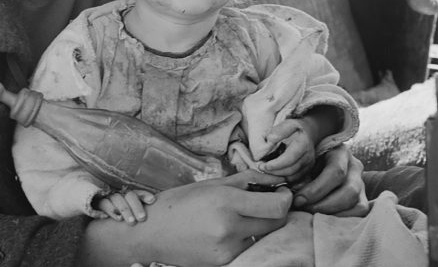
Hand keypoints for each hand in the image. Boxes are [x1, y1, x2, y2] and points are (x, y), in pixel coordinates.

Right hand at [80, 170, 292, 266]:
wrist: (152, 233)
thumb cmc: (179, 203)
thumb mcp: (210, 184)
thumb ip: (243, 181)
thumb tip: (271, 179)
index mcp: (226, 201)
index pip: (275, 206)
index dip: (285, 198)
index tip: (283, 192)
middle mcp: (230, 227)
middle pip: (275, 223)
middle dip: (278, 210)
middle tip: (269, 200)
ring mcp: (227, 249)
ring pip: (263, 236)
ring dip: (262, 225)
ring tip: (246, 214)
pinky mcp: (224, 263)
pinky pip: (248, 248)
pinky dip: (247, 238)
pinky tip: (233, 229)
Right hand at [96, 190, 155, 224]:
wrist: (98, 213)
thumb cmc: (120, 215)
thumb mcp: (130, 213)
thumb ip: (139, 214)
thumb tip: (158, 218)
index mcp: (129, 196)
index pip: (138, 193)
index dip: (145, 195)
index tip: (152, 201)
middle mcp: (121, 194)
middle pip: (130, 196)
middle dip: (136, 206)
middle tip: (142, 219)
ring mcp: (110, 197)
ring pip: (118, 199)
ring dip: (125, 209)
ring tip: (131, 222)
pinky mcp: (99, 202)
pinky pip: (104, 203)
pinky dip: (110, 209)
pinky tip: (115, 218)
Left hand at [258, 118, 315, 181]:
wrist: (309, 133)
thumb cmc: (295, 129)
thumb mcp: (288, 124)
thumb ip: (280, 130)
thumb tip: (270, 139)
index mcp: (303, 144)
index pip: (289, 158)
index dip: (276, 164)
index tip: (264, 165)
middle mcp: (308, 156)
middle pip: (290, 170)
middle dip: (274, 171)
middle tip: (261, 167)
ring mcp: (308, 165)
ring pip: (292, 177)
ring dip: (277, 176)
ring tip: (266, 170)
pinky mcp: (307, 170)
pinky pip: (294, 179)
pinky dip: (283, 178)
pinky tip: (274, 173)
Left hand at [292, 144, 368, 215]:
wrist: (320, 158)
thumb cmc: (308, 160)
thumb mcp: (305, 160)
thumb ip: (300, 172)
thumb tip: (289, 192)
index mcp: (340, 152)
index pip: (335, 172)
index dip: (317, 189)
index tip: (298, 200)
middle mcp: (355, 167)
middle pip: (349, 191)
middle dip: (325, 205)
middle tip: (305, 209)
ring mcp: (361, 183)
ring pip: (358, 204)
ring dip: (334, 214)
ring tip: (313, 215)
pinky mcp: (363, 197)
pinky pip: (360, 212)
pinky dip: (343, 218)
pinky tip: (325, 219)